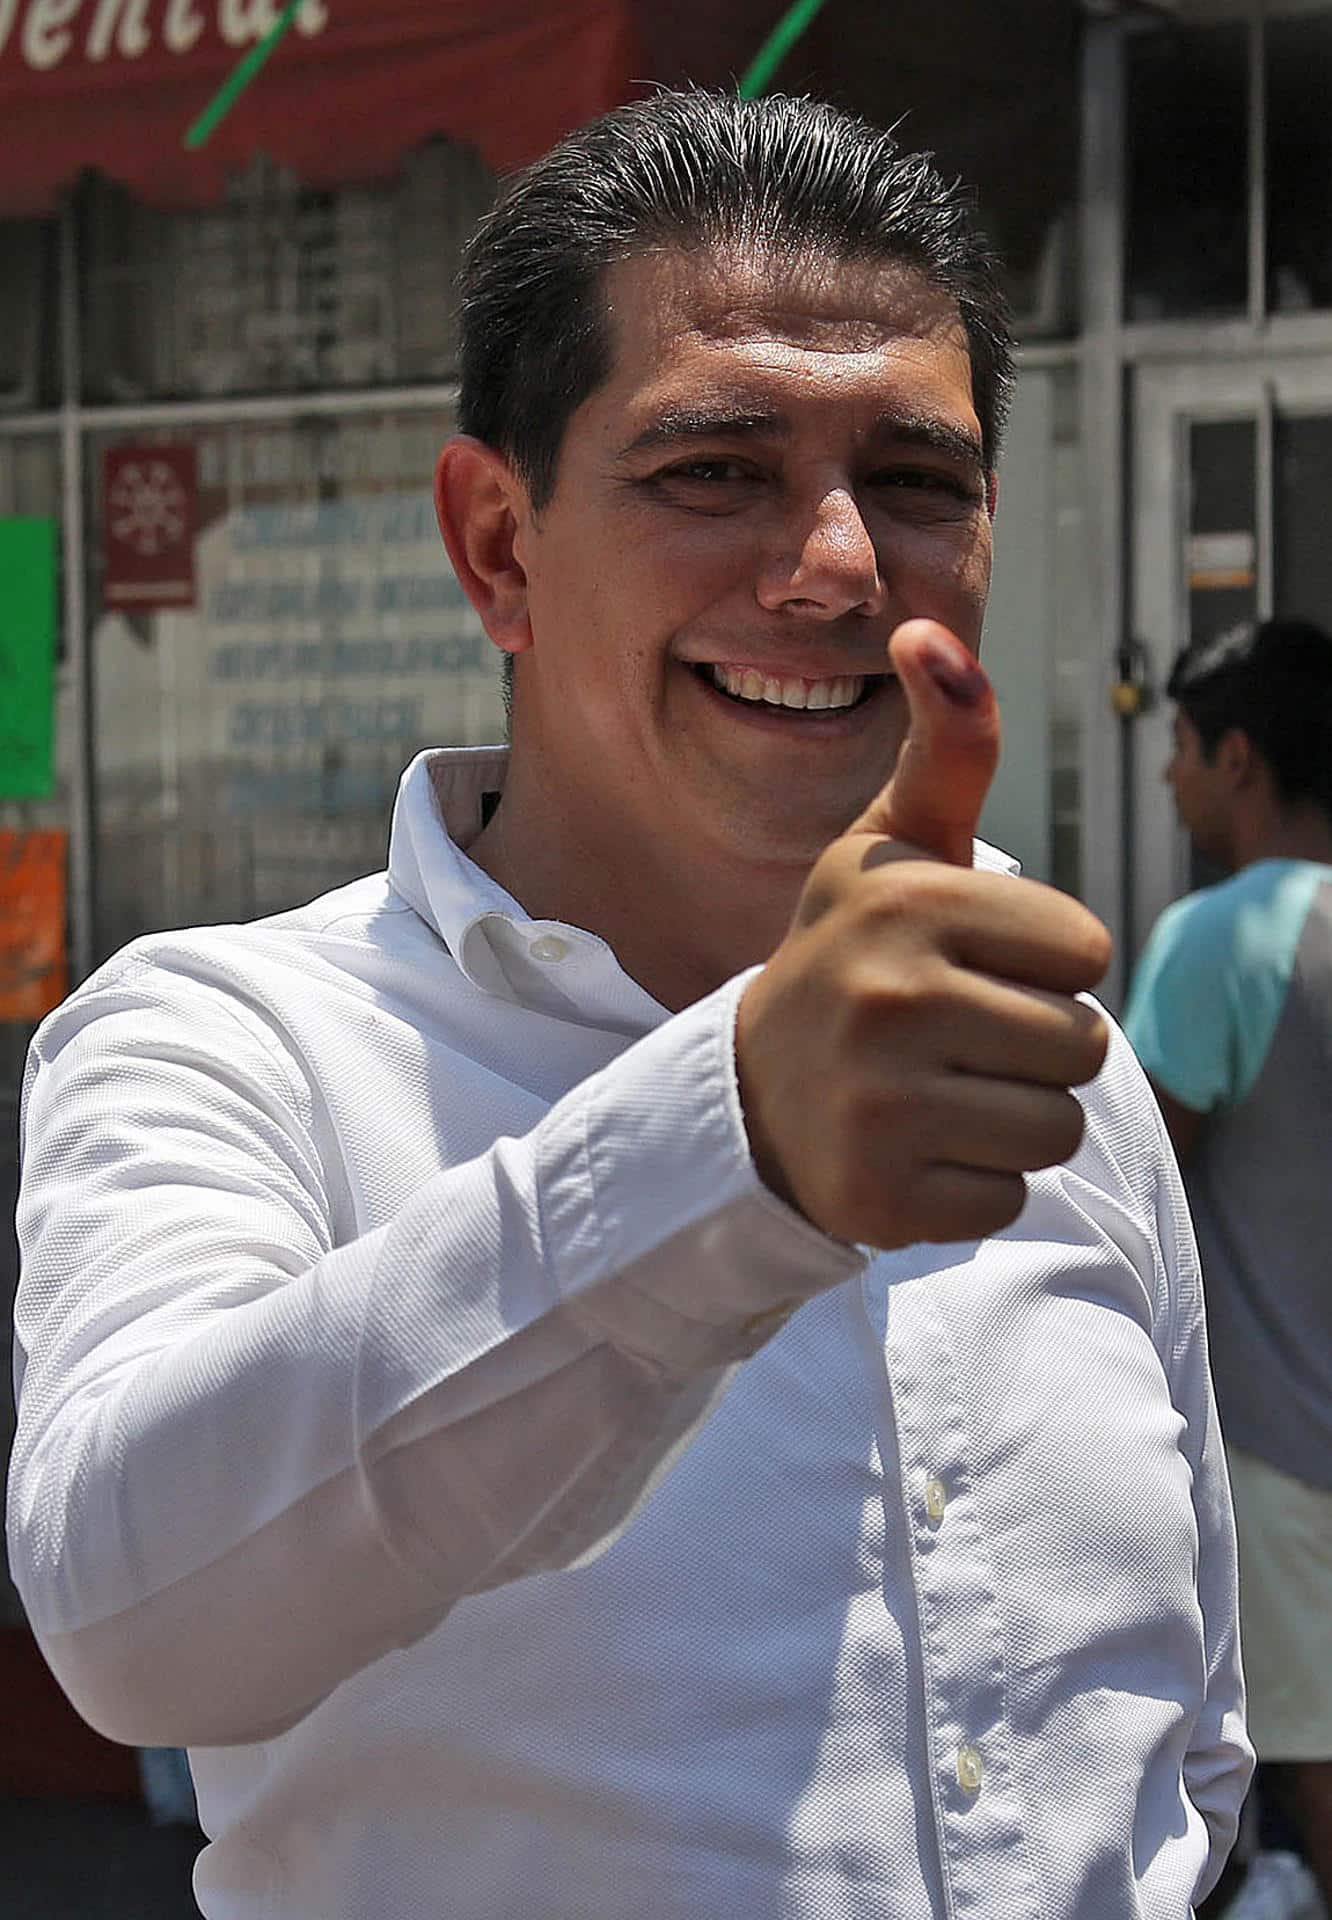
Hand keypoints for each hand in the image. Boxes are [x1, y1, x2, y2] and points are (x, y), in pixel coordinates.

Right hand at [734, 619, 1111, 1248]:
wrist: (749, 1093)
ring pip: (1054, 1129)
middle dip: (1032, 1048)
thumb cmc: (853, 958)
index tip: (966, 966)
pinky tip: (909, 1151)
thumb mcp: (893, 849)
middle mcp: (887, 996)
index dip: (1043, 965)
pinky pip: (1006, 1198)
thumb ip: (946, 748)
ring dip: (1009, 1120)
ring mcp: (877, 1103)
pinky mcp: (876, 1196)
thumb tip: (933, 629)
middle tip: (949, 1040)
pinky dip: (970, 1186)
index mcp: (905, 899)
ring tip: (934, 1094)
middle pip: (1083, 1045)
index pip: (1089, 952)